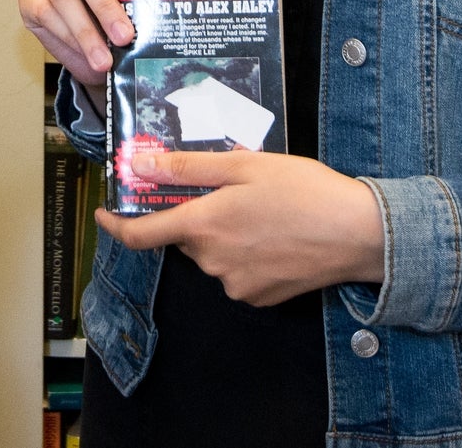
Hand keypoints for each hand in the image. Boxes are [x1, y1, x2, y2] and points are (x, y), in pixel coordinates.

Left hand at [94, 150, 386, 306]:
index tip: (102, 213)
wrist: (359, 234)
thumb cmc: (304, 191)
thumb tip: (143, 165)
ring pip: (213, 254)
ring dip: (225, 233)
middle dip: (198, 214)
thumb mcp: (244, 165)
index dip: (115, 225)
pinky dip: (246, 253)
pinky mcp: (259, 297)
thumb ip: (189, 168)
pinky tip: (276, 235)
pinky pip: (237, 272)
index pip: (142, 235)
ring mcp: (236, 284)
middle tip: (232, 190)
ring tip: (265, 211)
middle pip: (186, 237)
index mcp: (204, 226)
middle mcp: (213, 261)